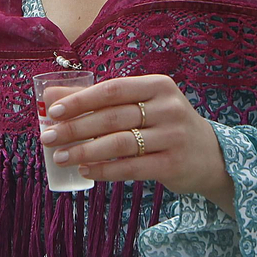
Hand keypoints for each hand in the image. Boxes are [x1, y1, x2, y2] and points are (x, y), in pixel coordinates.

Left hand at [39, 75, 233, 212]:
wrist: (209, 155)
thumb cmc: (163, 124)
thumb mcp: (140, 105)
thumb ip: (98, 100)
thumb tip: (50, 97)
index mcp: (158, 85)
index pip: (112, 89)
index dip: (80, 100)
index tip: (53, 112)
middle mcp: (168, 108)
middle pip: (112, 118)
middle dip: (75, 129)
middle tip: (47, 138)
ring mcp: (173, 136)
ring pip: (120, 144)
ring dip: (85, 151)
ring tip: (60, 157)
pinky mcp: (173, 164)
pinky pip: (131, 168)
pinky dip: (105, 170)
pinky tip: (85, 171)